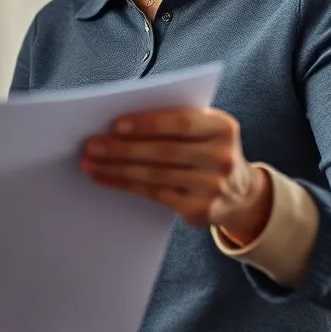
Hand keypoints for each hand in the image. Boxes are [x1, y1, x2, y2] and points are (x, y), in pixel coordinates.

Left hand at [81, 107, 271, 243]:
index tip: (115, 125)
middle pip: (163, 152)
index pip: (181, 123)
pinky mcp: (199, 210)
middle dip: (122, 149)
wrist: (241, 194)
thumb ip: (174, 121)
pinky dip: (124, 185)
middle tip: (91, 145)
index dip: (147, 124)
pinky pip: (154, 195)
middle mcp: (222, 158)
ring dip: (116, 168)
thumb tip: (117, 124)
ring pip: (154, 175)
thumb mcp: (204, 129)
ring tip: (90, 162)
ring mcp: (213, 187)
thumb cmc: (207, 149)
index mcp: (223, 127)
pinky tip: (104, 178)